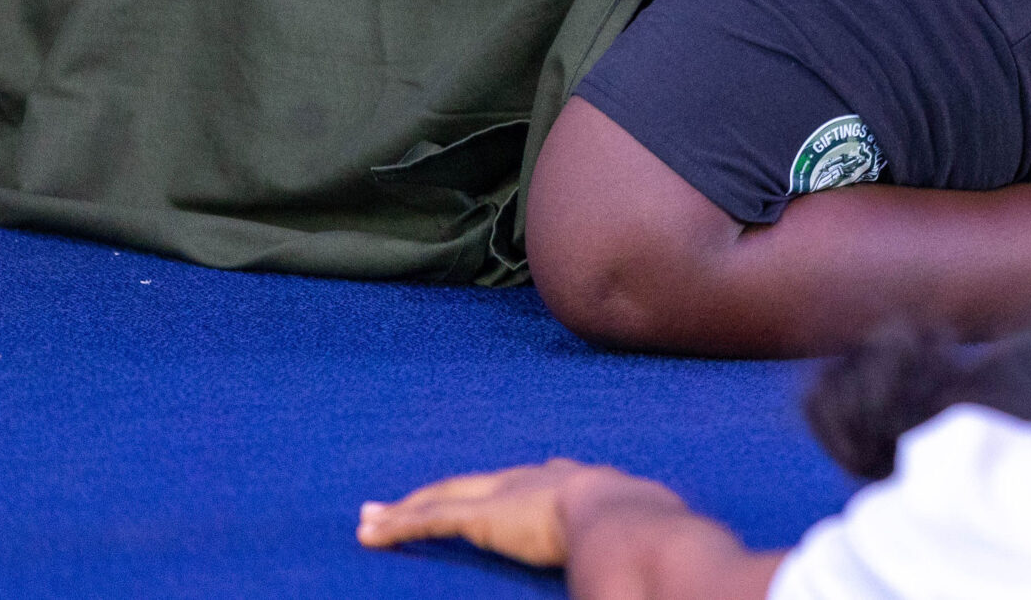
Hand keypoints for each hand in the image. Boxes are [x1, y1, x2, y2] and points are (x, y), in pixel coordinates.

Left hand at [356, 458, 677, 567]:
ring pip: (439, 500)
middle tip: (405, 500)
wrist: (625, 517)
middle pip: (471, 484)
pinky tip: (369, 533)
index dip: (504, 487)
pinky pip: (428, 520)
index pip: (528, 480)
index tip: (492, 492)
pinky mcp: (482, 516)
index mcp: (570, 482)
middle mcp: (531, 479)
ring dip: (401, 510)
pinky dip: (396, 527)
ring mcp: (503, 495)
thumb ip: (639, 534)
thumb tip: (661, 552)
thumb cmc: (644, 528)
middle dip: (437, 492)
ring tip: (368, 517)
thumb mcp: (643, 526)